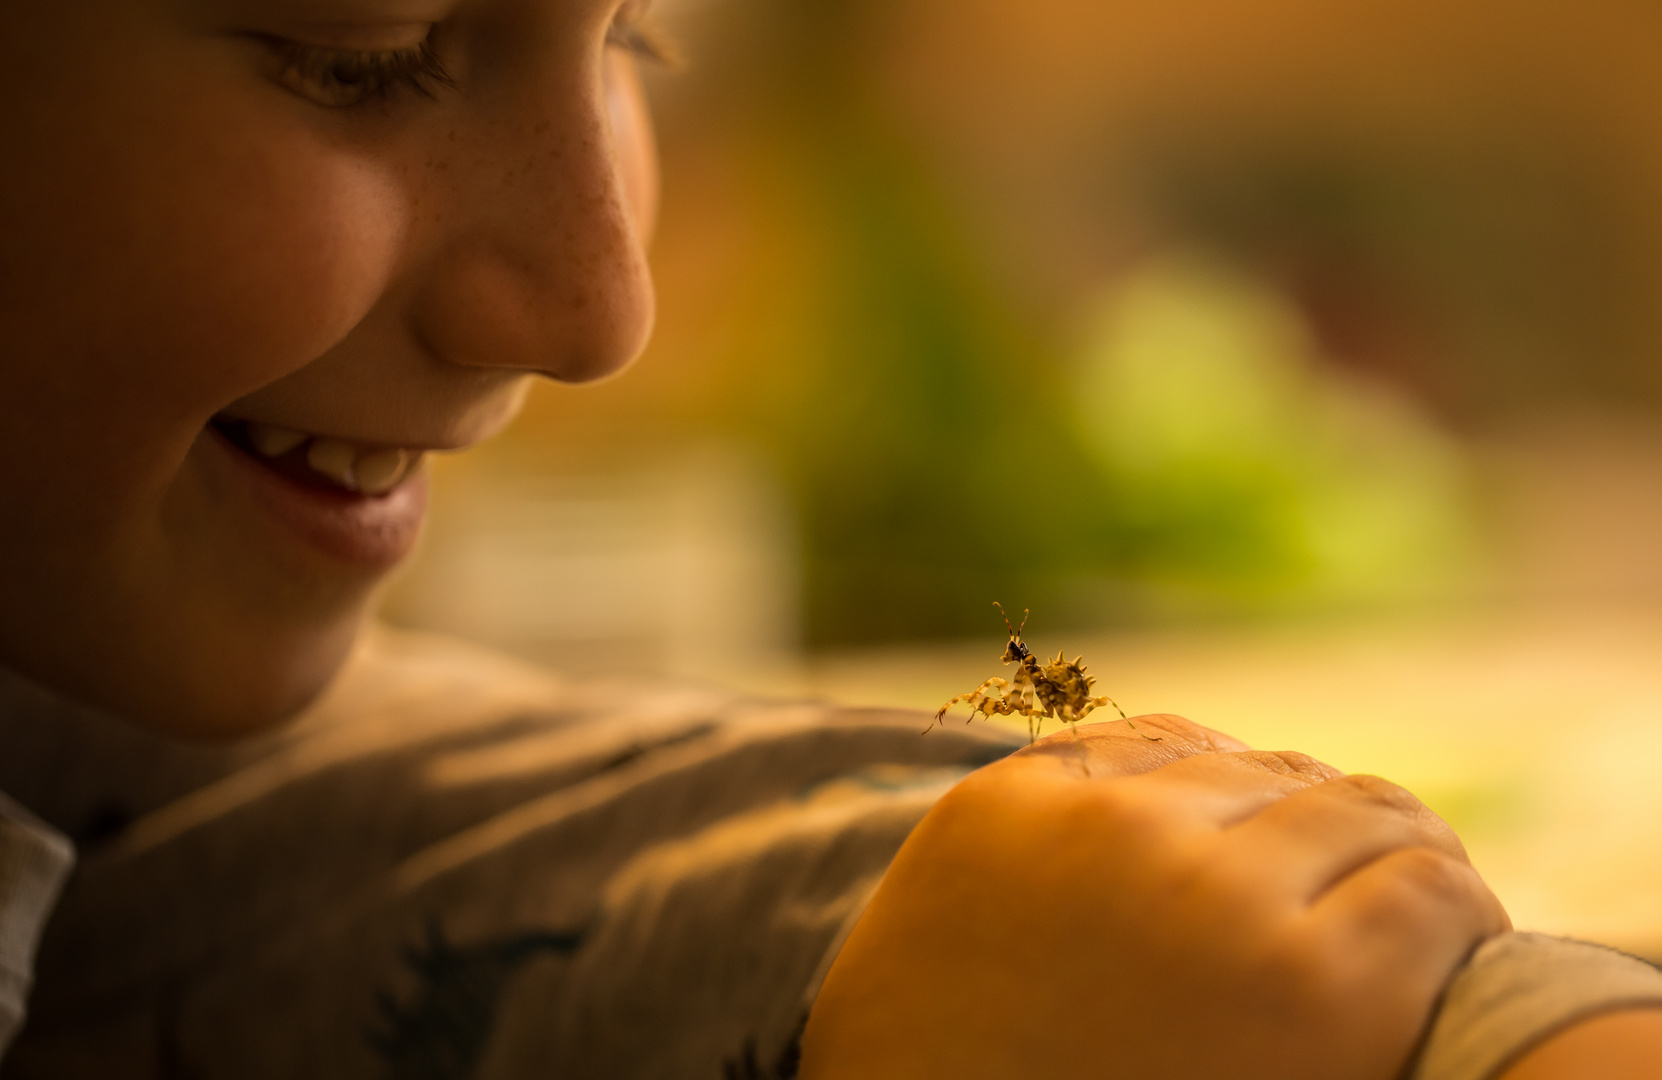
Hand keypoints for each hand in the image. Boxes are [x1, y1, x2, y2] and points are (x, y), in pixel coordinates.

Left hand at [800, 715, 1509, 1079]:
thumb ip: (1357, 1008)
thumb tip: (1426, 916)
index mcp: (1309, 997)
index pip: (1439, 887)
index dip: (1456, 907)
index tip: (1445, 930)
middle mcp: (1211, 885)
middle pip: (1358, 802)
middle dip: (1385, 850)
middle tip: (1368, 892)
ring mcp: (1096, 823)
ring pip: (1255, 757)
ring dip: (1279, 808)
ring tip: (1263, 861)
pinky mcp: (1004, 795)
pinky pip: (1144, 738)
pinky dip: (1181, 775)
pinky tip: (1180, 818)